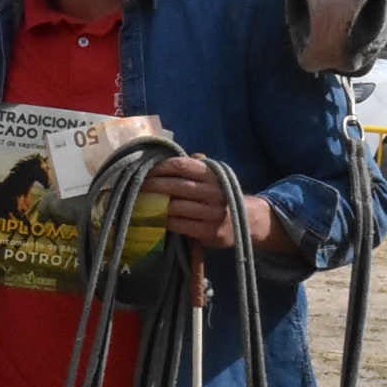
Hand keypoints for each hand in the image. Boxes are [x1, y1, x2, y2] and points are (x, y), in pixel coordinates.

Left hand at [144, 154, 271, 249]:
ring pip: (176, 207)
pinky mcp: (210, 232)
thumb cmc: (221, 195)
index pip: (181, 165)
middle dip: (153, 186)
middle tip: (137, 187)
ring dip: (156, 206)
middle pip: (175, 186)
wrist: (248, 220)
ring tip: (142, 203)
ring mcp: (213, 213)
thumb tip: (168, 155)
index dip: (160, 167)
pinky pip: (180, 225)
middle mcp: (214, 191)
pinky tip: (156, 219)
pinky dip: (165, 221)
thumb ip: (195, 165)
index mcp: (213, 174)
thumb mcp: (214, 176)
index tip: (145, 170)